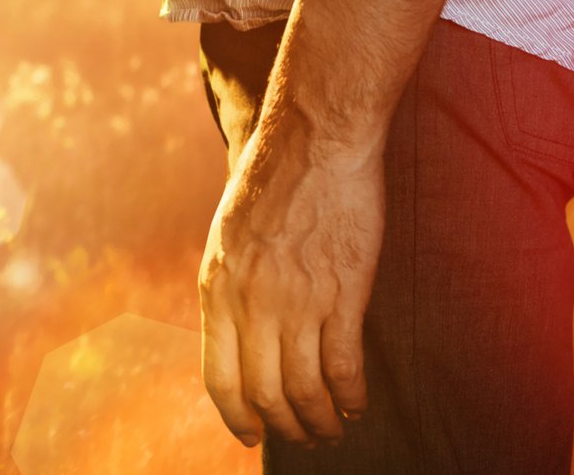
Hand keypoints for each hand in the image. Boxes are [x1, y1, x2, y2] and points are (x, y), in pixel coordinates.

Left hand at [198, 113, 382, 447]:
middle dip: (283, 427)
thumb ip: (231, 283)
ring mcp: (298, 300)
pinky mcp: (343, 294)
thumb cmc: (272, 178)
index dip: (235, 415)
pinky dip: (351, 396)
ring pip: (305, 390)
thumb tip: (236, 328)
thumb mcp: (228, 232)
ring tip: (332, 429)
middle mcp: (251, 302)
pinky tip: (357, 403)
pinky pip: (344, 367)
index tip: (249, 435)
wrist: (314, 137)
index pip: (218, 375)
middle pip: (264, 393)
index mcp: (217, 286)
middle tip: (302, 436)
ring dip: (320, 421)